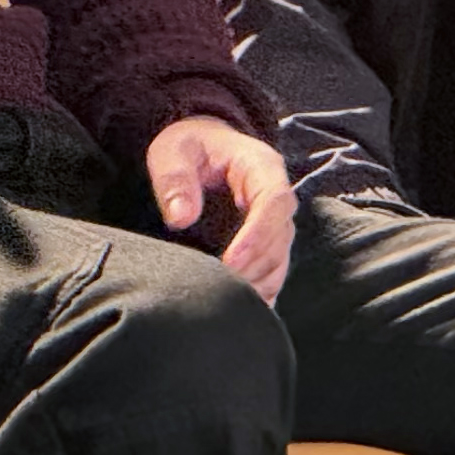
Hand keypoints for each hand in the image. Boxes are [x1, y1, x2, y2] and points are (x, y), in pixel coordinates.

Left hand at [147, 116, 294, 301]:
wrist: (199, 147)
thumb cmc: (188, 147)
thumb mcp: (173, 152)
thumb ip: (175, 179)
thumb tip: (181, 217)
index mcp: (261, 167)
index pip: (274, 202)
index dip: (257, 235)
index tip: (231, 262)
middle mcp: (275, 196)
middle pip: (281, 236)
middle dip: (255, 265)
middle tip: (222, 289)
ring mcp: (274, 221)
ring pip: (280, 258)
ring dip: (258, 282)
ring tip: (226, 302)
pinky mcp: (265, 242)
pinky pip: (272, 270)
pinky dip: (260, 290)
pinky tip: (240, 307)